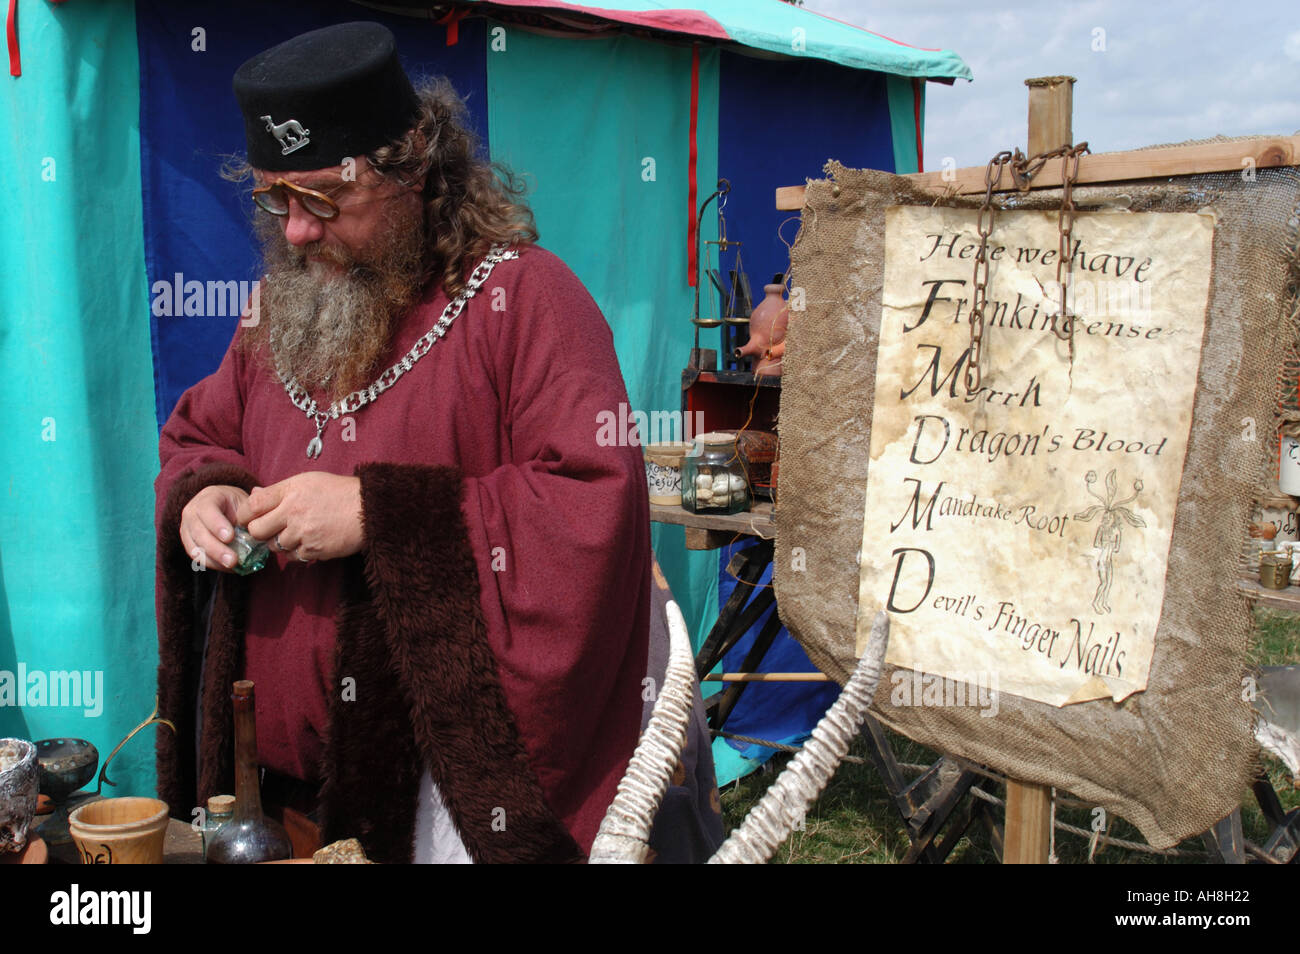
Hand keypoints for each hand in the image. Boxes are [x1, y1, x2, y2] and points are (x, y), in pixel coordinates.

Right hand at [180, 484, 250, 571]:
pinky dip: (213, 564)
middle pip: (199, 531)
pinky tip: (228, 568)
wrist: (226, 510)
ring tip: (232, 566)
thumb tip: (262, 509)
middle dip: (216, 548)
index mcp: (208, 497)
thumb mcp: (246, 502)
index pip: (207, 509)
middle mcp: (192, 511)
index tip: (230, 537)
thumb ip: (252, 508)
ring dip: (214, 559)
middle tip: (233, 560)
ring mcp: (187, 528)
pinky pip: (197, 557)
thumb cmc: (239, 506)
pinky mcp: (189, 543)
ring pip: (195, 547)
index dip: (217, 524)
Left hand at [236, 472, 363, 563]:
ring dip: (280, 542)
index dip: (245, 515)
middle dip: (259, 532)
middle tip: (268, 530)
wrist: (368, 509)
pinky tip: (308, 541)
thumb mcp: (307, 481)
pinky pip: (292, 556)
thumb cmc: (338, 492)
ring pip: (274, 546)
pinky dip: (296, 551)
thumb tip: (254, 495)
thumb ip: (279, 490)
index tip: (248, 519)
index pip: (252, 505)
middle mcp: (293, 512)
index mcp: (290, 491)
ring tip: (295, 533)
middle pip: (257, 530)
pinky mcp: (314, 550)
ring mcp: (303, 533)